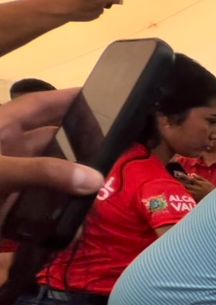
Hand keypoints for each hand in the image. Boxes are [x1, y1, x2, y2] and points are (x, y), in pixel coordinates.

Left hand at [0, 90, 104, 227]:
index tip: (102, 95)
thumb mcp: (0, 171)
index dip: (68, 97)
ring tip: (104, 177)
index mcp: (0, 126)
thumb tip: (95, 178)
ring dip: (69, 174)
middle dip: (78, 140)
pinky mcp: (4, 199)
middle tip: (116, 145)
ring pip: (44, 169)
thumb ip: (45, 172)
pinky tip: (75, 210)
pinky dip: (54, 202)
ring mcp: (5, 175)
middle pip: (48, 137)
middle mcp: (4, 146)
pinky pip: (35, 197)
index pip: (42, 104)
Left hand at [181, 174, 214, 200]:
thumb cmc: (211, 189)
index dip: (183, 177)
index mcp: (199, 184)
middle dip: (181, 182)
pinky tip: (183, 191)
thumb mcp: (207, 182)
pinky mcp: (194, 199)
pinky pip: (188, 195)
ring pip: (186, 190)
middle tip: (176, 179)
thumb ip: (199, 178)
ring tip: (178, 184)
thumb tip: (191, 174)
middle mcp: (196, 189)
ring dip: (182, 187)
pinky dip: (185, 192)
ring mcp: (195, 194)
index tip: (178, 174)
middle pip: (186, 185)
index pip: (189, 179)